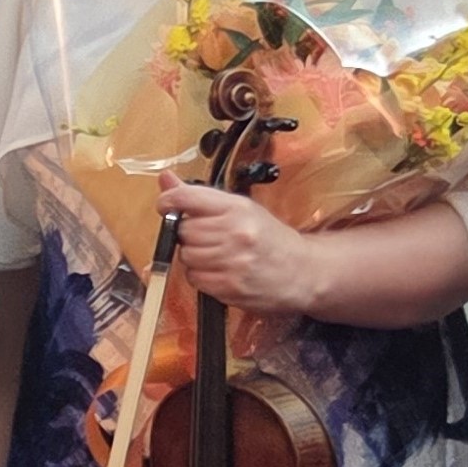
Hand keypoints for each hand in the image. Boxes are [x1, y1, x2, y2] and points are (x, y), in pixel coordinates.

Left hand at [154, 179, 323, 312]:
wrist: (302, 271)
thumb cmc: (270, 238)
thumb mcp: (242, 209)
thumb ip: (201, 197)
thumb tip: (165, 179)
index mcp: (237, 208)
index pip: (187, 197)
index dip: (169, 200)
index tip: (166, 204)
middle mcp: (234, 232)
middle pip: (183, 230)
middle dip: (189, 234)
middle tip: (208, 237)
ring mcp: (232, 262)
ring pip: (186, 256)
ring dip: (194, 256)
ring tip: (217, 255)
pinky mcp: (229, 287)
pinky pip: (194, 278)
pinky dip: (201, 276)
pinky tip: (220, 271)